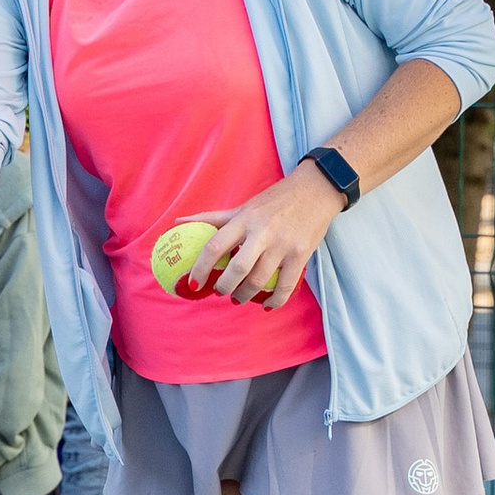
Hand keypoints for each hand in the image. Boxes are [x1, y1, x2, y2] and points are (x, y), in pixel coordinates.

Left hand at [189, 166, 345, 310]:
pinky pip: (286, 286)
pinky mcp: (301, 254)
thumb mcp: (243, 207)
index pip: (215, 246)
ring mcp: (283, 245)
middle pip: (237, 268)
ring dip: (245, 295)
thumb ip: (213, 218)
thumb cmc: (274, 201)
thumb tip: (178, 222)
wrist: (316, 190)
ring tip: (239, 298)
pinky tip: (267, 305)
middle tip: (221, 292)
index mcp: (243, 220)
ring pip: (259, 280)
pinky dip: (275, 301)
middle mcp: (262, 233)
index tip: (193, 283)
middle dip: (224, 287)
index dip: (200, 268)